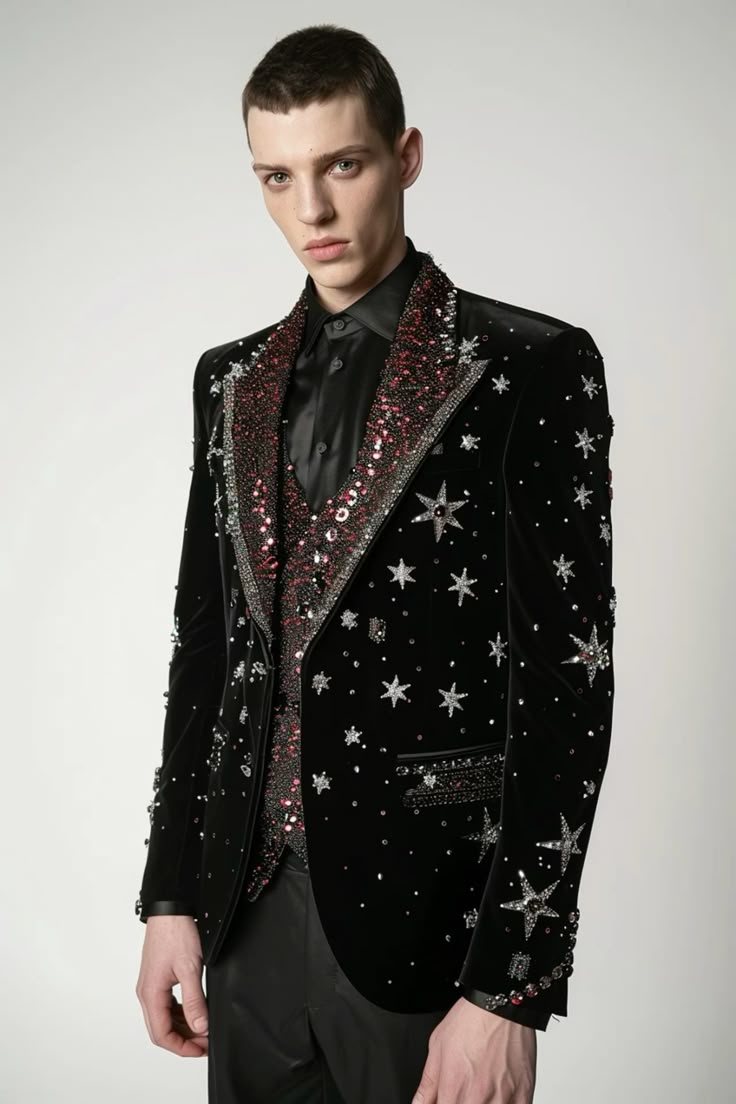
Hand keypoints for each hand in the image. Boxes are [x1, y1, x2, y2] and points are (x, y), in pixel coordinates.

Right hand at [135, 915, 208, 1056]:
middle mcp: (146, 993)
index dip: (182, 1047)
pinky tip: (194, 1012)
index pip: (162, 1035)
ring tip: (203, 1029)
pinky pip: (166, 1005)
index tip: (201, 1049)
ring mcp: (151, 986)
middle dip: (183, 1040)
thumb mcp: (190, 968)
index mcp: (151, 994)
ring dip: (182, 1028)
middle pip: (161, 1030)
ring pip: (163, 1019)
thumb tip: (200, 1027)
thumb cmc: (176, 933)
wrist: (170, 910)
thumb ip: (194, 1000)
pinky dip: (180, 1014)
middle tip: (205, 1042)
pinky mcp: (157, 979)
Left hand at [412, 996, 536, 1102]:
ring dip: (485, 1103)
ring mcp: (503, 1099)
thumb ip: (428, 1084)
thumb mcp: (437, 1047)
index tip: (448, 1097)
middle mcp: (477, 1099)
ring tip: (483, 1086)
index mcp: (453, 1089)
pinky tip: (499, 1093)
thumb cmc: (470, 1020)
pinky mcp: (524, 1095)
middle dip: (464, 1101)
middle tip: (466, 1088)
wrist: (501, 1004)